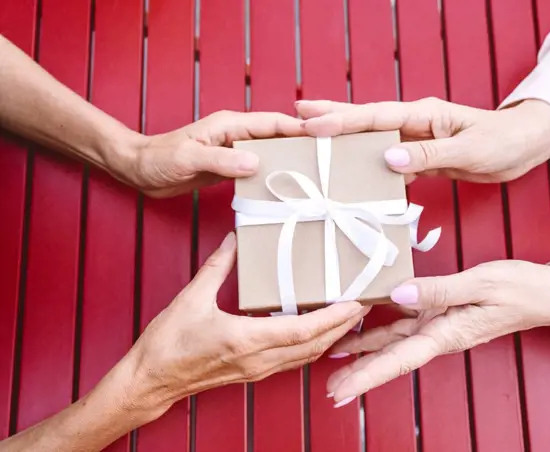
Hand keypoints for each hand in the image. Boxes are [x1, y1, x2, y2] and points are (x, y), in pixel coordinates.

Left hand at [113, 111, 304, 196]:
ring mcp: (233, 151)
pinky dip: (270, 177)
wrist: (138, 170)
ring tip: (311, 178)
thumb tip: (256, 163)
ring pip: (269, 154)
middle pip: (276, 136)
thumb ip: (222, 159)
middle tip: (325, 161)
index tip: (323, 138)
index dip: (297, 128)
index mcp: (229, 124)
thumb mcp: (189, 158)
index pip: (271, 122)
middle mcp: (235, 135)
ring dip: (287, 163)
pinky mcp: (229, 168)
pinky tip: (281, 190)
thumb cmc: (158, 159)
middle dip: (300, 145)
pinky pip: (256, 170)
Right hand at [116, 232, 367, 420]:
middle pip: (314, 345)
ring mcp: (258, 370)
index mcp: (246, 340)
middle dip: (343, 325)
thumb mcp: (192, 298)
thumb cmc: (168, 344)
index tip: (355, 302)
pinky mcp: (254, 373)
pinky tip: (319, 331)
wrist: (151, 380)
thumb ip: (217, 267)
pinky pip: (293, 360)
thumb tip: (236, 240)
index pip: (303, 330)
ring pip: (307, 356)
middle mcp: (259, 359)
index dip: (333, 317)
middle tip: (364, 304)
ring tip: (349, 315)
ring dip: (331, 337)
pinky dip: (313, 345)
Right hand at [295, 97, 549, 182]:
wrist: (524, 146)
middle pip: (366, 122)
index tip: (311, 125)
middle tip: (295, 118)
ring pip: (373, 142)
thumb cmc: (503, 142)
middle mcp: (414, 124)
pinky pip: (390, 163)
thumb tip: (389, 158)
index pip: (376, 117)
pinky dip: (370, 169)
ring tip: (314, 144)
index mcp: (423, 115)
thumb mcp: (469, 150)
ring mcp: (416, 140)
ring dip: (346, 144)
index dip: (343, 122)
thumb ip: (429, 155)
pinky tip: (355, 178)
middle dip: (331, 119)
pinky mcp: (422, 157)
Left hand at [324, 261, 549, 405]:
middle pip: (391, 358)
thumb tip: (397, 292)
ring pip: (392, 342)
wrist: (545, 293)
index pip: (400, 360)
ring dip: (363, 351)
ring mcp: (437, 325)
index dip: (368, 376)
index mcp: (446, 334)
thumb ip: (438, 289)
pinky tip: (361, 326)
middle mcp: (437, 335)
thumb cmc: (519, 288)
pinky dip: (380, 326)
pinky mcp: (438, 312)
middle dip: (359, 374)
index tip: (343, 393)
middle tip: (330, 391)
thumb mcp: (480, 283)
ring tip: (333, 359)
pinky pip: (403, 322)